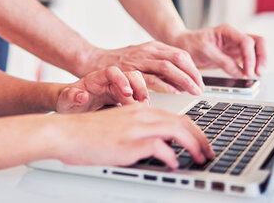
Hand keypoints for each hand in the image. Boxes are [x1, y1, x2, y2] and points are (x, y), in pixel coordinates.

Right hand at [55, 104, 213, 167]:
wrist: (65, 132)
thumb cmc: (86, 133)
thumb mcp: (118, 126)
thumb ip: (138, 131)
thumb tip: (158, 145)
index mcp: (139, 110)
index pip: (176, 116)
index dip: (194, 130)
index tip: (202, 142)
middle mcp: (140, 115)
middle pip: (182, 122)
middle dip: (201, 138)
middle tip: (208, 152)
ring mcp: (135, 128)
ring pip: (177, 131)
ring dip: (193, 146)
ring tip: (200, 158)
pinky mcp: (128, 142)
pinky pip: (159, 147)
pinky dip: (171, 156)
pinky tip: (173, 163)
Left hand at [57, 66, 148, 112]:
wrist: (69, 106)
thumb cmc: (67, 101)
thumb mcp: (65, 100)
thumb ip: (71, 96)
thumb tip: (82, 95)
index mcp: (95, 79)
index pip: (112, 72)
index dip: (121, 80)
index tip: (126, 92)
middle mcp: (109, 82)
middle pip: (130, 76)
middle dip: (139, 87)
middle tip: (143, 102)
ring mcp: (117, 89)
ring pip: (136, 85)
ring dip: (143, 95)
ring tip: (146, 108)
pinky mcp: (121, 99)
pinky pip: (136, 97)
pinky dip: (141, 104)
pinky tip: (143, 113)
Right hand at [88, 41, 203, 94]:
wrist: (92, 61)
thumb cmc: (120, 64)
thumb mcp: (142, 60)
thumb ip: (159, 68)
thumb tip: (182, 81)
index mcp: (152, 47)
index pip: (181, 54)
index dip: (194, 69)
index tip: (200, 82)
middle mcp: (147, 51)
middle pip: (177, 58)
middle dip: (192, 74)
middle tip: (200, 88)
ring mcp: (138, 59)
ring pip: (167, 66)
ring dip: (182, 79)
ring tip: (191, 91)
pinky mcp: (128, 70)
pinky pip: (150, 77)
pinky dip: (164, 85)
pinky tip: (173, 92)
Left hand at [170, 24, 266, 77]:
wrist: (184, 45)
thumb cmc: (192, 43)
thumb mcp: (205, 51)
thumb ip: (223, 61)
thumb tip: (239, 72)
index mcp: (228, 31)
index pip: (246, 41)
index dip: (250, 56)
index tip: (248, 70)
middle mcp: (235, 37)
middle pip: (258, 42)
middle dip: (261, 57)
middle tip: (258, 73)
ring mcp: (236, 46)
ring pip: (257, 51)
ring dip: (259, 62)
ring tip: (255, 75)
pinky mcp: (235, 55)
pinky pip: (249, 60)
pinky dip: (252, 67)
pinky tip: (248, 75)